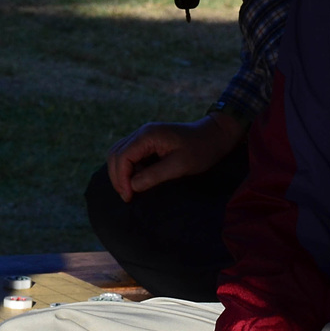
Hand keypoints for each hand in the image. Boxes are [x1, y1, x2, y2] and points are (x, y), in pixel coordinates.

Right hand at [106, 113, 245, 202]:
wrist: (213, 136)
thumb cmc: (200, 150)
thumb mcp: (180, 166)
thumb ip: (154, 175)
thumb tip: (132, 186)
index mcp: (148, 135)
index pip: (122, 156)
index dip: (121, 178)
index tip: (129, 197)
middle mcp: (142, 133)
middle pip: (115, 154)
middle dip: (117, 177)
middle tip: (127, 197)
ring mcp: (144, 136)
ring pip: (119, 153)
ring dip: (120, 173)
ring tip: (130, 191)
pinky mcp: (147, 142)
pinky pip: (129, 154)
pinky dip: (128, 169)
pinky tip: (138, 181)